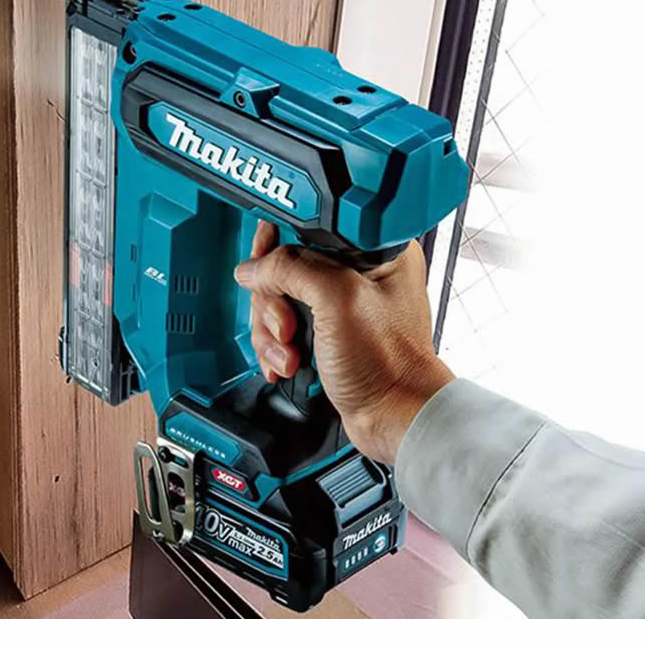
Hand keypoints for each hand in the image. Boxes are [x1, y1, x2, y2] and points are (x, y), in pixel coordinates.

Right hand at [233, 221, 453, 462]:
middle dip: (274, 305)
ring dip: (272, 333)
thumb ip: (291, 269)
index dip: (278, 248)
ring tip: (289, 354)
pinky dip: (276, 348)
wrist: (392, 416)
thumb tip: (253, 266)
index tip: (263, 269)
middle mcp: (355, 273)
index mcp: (372, 249)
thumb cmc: (387, 364)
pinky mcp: (325, 333)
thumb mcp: (337, 300)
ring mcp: (337, 305)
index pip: (306, 227)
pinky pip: (282, 328)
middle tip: (288, 328)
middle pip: (283, 269)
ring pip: (277, 302)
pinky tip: (287, 362)